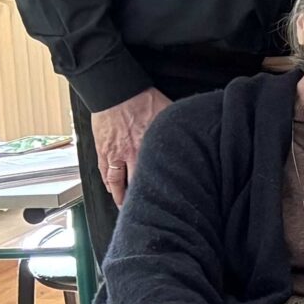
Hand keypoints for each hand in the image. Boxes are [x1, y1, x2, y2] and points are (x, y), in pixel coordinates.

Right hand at [92, 87, 171, 205]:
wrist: (115, 90)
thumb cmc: (143, 99)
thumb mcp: (169, 113)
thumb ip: (181, 128)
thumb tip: (200, 131)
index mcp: (153, 146)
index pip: (165, 175)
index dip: (171, 190)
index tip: (178, 201)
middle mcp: (134, 154)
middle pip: (141, 185)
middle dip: (147, 200)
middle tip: (154, 213)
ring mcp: (116, 155)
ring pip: (119, 184)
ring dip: (124, 199)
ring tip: (131, 211)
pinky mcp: (103, 151)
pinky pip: (105, 174)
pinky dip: (110, 186)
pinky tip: (114, 194)